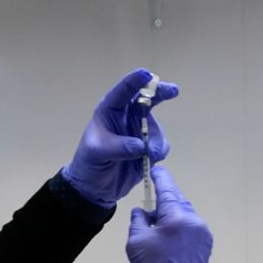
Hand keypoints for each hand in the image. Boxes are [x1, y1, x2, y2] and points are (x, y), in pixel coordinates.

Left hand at [62, 68, 178, 207]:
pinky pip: (161, 145)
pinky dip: (160, 151)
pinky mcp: (148, 148)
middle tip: (173, 91)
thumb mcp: (97, 153)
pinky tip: (151, 161)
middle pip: (147, 99)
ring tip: (150, 156)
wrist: (96, 188)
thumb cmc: (89, 163)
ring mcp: (139, 132)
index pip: (123, 91)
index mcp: (109, 111)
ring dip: (156, 140)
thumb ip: (118, 147)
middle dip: (161, 93)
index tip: (148, 75)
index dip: (135, 81)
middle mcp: (126, 117)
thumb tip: (141, 146)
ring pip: (156, 128)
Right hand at [126, 166, 212, 262]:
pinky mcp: (206, 247)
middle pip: (178, 202)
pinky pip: (192, 229)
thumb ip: (139, 219)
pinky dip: (181, 227)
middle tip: (151, 206)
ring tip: (158, 227)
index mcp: (178, 217)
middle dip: (165, 201)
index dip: (160, 177)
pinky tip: (170, 238)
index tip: (154, 169)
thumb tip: (144, 211)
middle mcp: (195, 222)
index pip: (168, 189)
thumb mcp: (136, 240)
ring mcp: (204, 235)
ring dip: (173, 215)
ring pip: (186, 215)